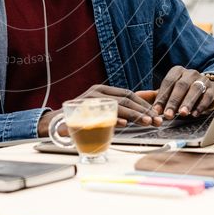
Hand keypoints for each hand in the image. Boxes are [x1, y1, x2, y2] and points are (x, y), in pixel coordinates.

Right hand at [36, 84, 162, 136]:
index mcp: (102, 90)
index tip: (156, 114)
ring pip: (116, 105)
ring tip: (146, 122)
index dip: (143, 103)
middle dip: (143, 110)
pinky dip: (113, 119)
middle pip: (124, 99)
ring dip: (133, 114)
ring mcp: (88, 101)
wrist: (57, 123)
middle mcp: (96, 92)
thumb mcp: (103, 110)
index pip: (127, 94)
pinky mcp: (82, 112)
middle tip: (156, 120)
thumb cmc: (83, 118)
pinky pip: (100, 115)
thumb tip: (144, 106)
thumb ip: (120, 108)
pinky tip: (123, 124)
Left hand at [152, 66, 213, 119]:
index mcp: (177, 71)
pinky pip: (207, 96)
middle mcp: (190, 73)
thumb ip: (154, 95)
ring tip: (182, 114)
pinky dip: (200, 106)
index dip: (162, 97)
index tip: (156, 110)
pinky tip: (195, 114)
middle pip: (181, 86)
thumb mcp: (169, 92)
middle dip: (173, 101)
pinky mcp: (213, 90)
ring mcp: (203, 80)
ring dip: (187, 102)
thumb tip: (136, 95)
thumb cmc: (184, 92)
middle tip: (168, 115)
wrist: (208, 91)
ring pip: (194, 90)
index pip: (168, 83)